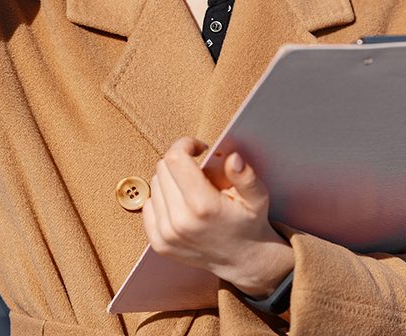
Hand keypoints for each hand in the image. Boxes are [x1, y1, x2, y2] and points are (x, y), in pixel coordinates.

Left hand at [142, 137, 294, 297]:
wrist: (241, 261)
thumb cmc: (248, 223)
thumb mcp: (257, 197)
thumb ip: (246, 176)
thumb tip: (232, 158)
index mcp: (203, 206)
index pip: (175, 159)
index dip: (185, 144)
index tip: (199, 148)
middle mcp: (180, 221)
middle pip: (163, 168)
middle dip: (179, 160)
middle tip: (198, 168)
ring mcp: (166, 235)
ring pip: (154, 184)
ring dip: (170, 179)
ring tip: (191, 187)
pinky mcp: (159, 243)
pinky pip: (148, 205)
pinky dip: (161, 198)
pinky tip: (180, 203)